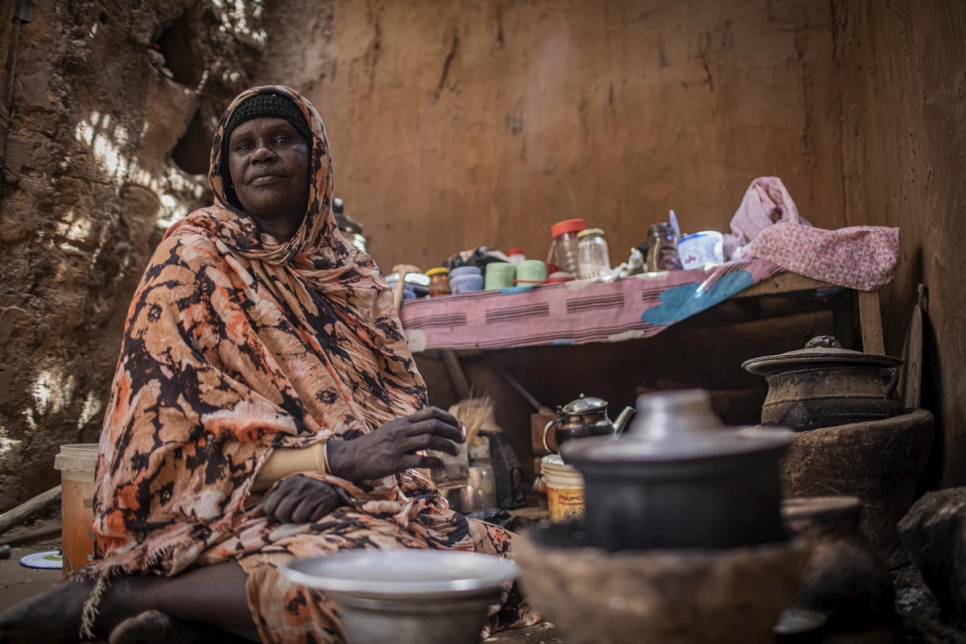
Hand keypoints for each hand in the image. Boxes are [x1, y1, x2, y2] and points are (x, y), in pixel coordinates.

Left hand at [261, 475, 341, 523]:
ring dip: (299, 519)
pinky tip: (314, 512)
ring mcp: (313, 495)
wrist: (334, 485)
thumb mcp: (286, 491)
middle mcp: (299, 487)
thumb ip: (268, 502)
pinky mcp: (325, 503)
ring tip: (305, 511)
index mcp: (287, 483)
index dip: (273, 513)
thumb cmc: (305, 491)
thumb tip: (251, 516)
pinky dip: (311, 520)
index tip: (280, 511)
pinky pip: (310, 520)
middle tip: (293, 512)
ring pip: (296, 518)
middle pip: (281, 514)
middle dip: (285, 518)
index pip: (269, 507)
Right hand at [326, 406, 463, 481]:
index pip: (430, 412)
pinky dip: (434, 462)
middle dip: (452, 431)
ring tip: (456, 451)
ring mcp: (399, 446)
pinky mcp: (395, 462)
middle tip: (462, 438)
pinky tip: (441, 465)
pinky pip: (419, 461)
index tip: (458, 424)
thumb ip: (410, 429)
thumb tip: (431, 431)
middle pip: (433, 425)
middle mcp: (402, 431)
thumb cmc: (374, 445)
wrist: (352, 457)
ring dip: (446, 446)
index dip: (447, 417)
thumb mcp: (392, 430)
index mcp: (403, 422)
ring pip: (429, 441)